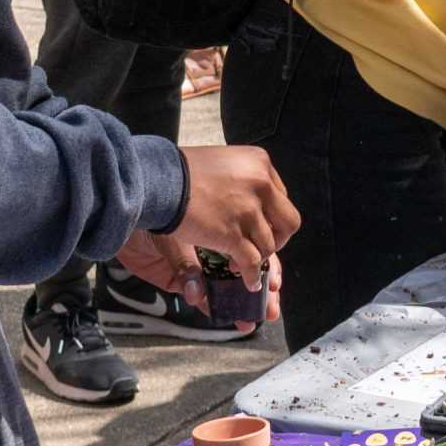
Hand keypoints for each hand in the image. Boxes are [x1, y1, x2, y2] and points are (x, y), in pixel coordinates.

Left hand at [113, 232, 279, 331]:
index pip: (254, 244)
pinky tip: (222, 316)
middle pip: (248, 269)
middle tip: (270, 309)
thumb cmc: (154, 214)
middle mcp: (217, 244)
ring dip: (241, 304)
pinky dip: (210, 306)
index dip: (266, 264)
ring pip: (228, 286)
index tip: (273, 283)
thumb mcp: (175, 235)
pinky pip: (202, 295)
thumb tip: (196, 294)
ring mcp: (201, 263)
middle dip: (261, 291)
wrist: (123, 219)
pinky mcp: (183, 279)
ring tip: (250, 320)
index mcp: (225, 223)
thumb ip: (187, 266)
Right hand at [170, 145, 300, 287]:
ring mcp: (249, 210)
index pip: (280, 197)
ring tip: (244, 266)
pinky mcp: (233, 234)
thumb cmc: (181, 171)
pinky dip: (253, 275)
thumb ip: (239, 180)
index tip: (261, 226)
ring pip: (269, 244)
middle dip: (277, 239)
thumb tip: (252, 198)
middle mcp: (261, 184)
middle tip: (261, 247)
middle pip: (287, 221)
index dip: (271, 217)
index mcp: (259, 163)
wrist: (158, 179)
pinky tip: (248, 282)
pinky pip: (253, 262)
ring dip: (259, 259)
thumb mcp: (220, 164)